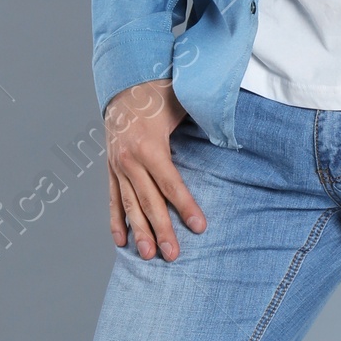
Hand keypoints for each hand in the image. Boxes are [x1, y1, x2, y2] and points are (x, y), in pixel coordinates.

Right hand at [104, 78, 206, 259]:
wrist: (124, 85)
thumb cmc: (159, 94)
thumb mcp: (183, 103)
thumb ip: (205, 118)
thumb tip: (231, 131)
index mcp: (149, 146)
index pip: (170, 183)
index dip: (185, 206)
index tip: (199, 227)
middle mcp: (129, 159)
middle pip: (148, 201)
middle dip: (161, 230)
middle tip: (172, 254)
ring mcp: (117, 165)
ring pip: (129, 204)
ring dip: (139, 232)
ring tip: (148, 255)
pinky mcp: (110, 168)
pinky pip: (113, 198)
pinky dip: (116, 220)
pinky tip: (122, 241)